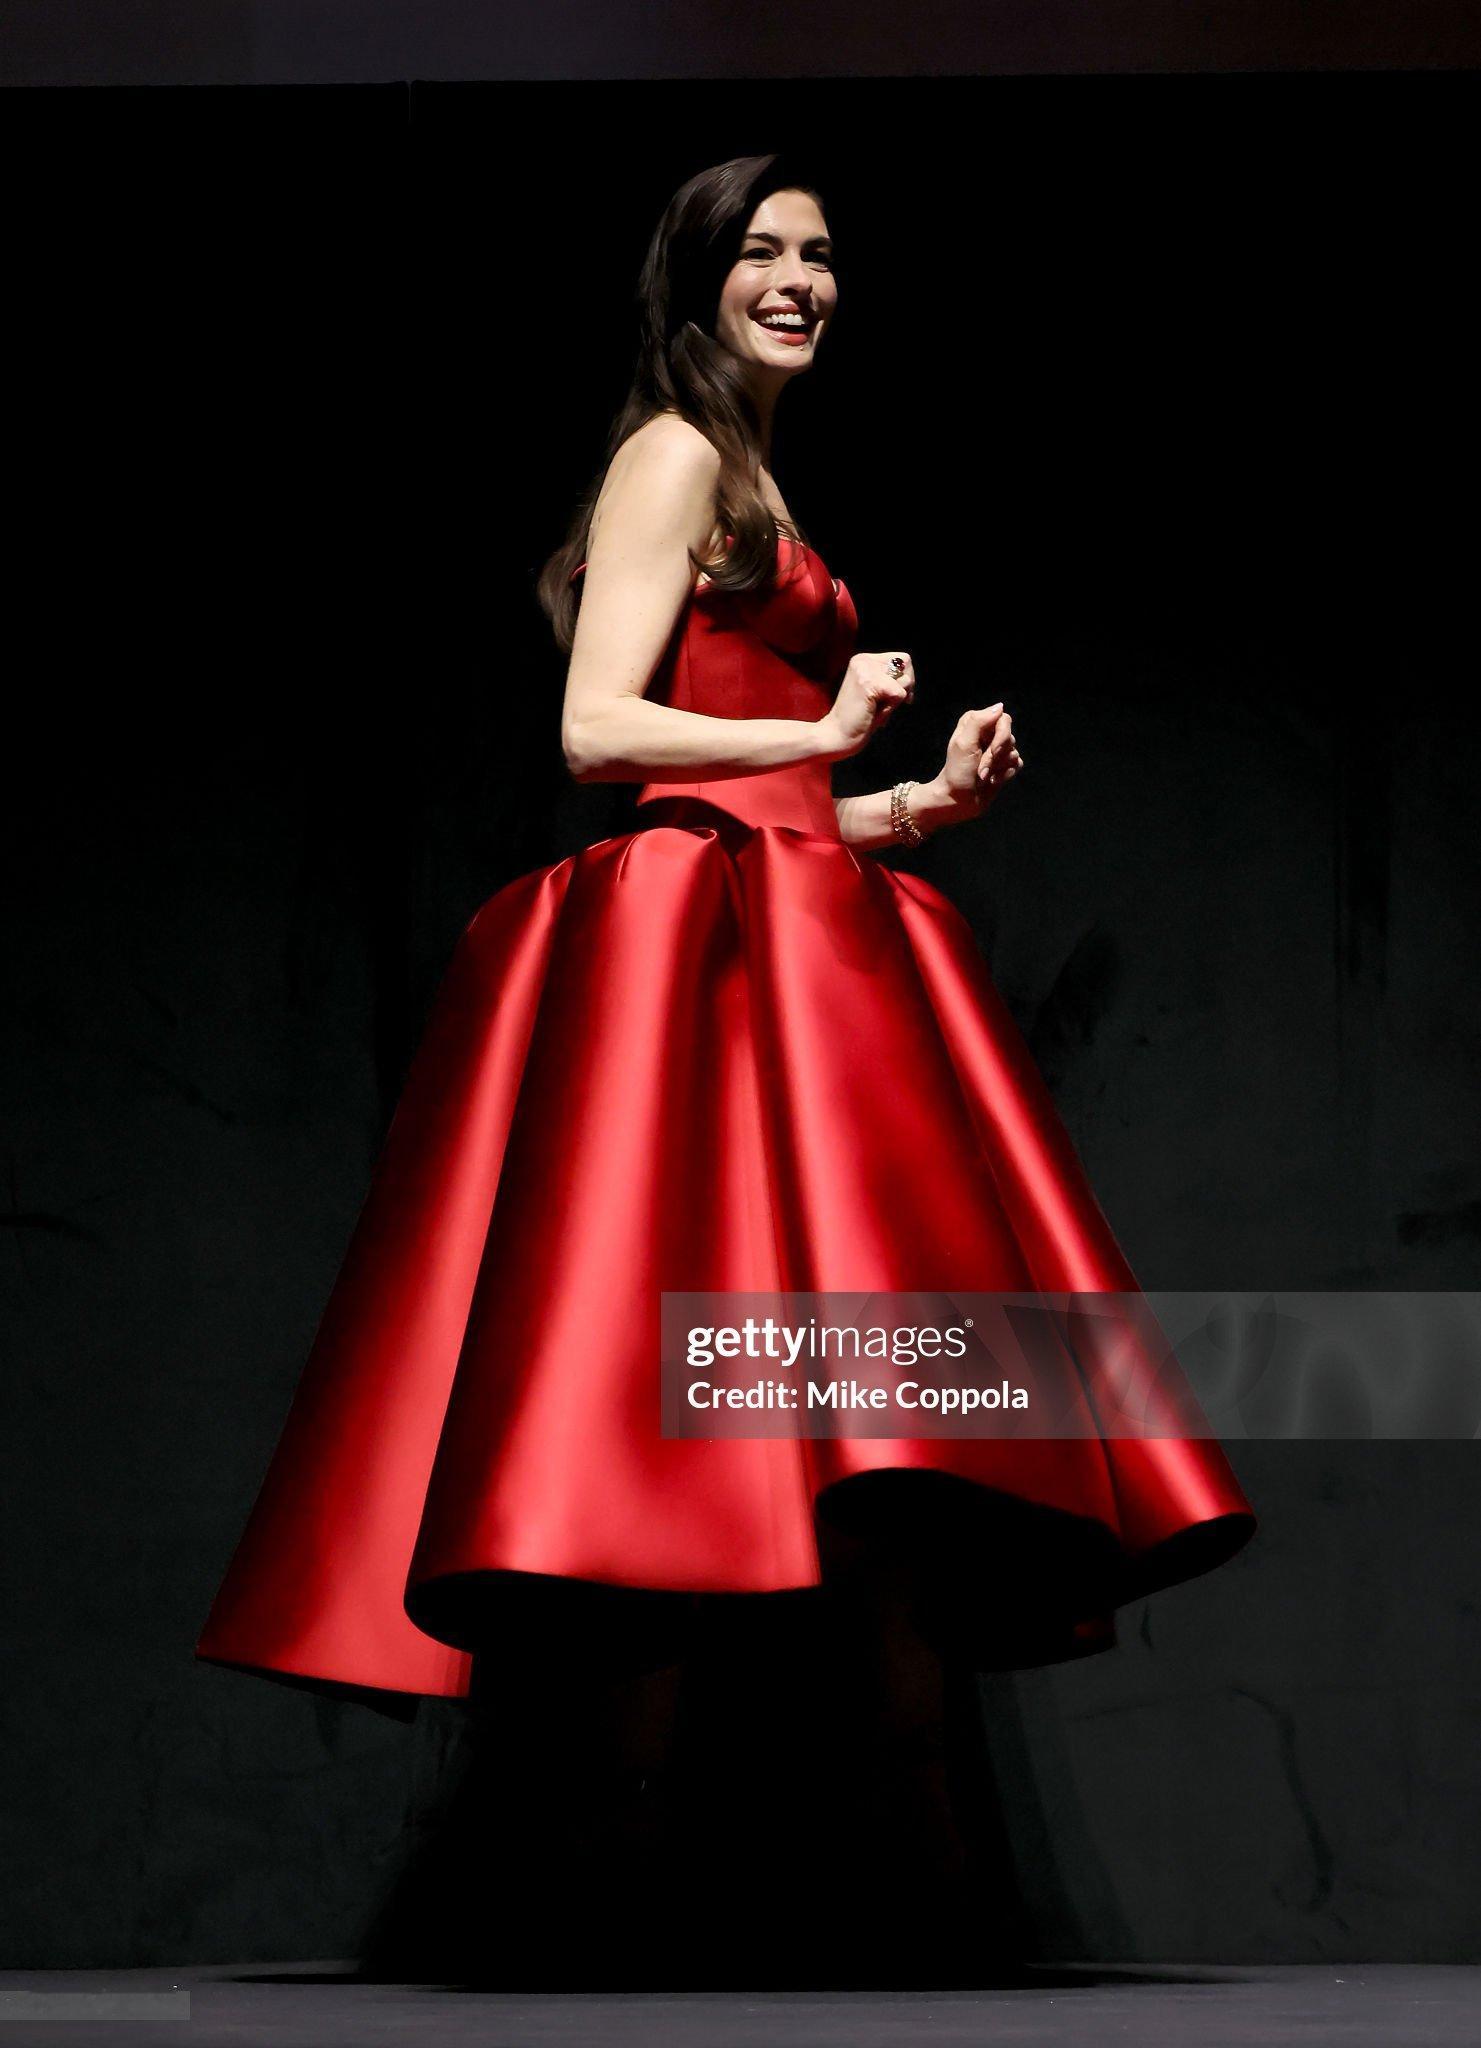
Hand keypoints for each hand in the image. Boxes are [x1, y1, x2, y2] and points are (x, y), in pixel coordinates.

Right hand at [817, 649, 916, 759]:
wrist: (837, 735)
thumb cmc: (859, 718)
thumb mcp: (876, 692)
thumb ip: (890, 679)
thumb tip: (910, 676)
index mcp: (863, 660)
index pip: (902, 658)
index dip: (905, 678)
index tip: (898, 696)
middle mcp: (863, 660)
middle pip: (906, 664)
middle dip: (904, 687)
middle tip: (886, 705)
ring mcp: (865, 670)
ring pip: (905, 680)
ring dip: (895, 700)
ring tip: (876, 709)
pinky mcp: (869, 684)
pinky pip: (899, 693)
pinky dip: (891, 708)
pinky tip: (875, 714)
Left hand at [918, 703, 1023, 826]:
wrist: (958, 800)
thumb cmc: (957, 771)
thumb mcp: (963, 743)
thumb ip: (979, 721)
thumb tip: (1000, 707)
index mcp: (976, 724)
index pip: (1003, 719)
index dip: (1002, 736)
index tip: (992, 751)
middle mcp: (988, 734)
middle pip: (1010, 737)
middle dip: (998, 756)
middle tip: (982, 768)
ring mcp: (996, 751)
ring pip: (1014, 752)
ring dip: (999, 768)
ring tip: (984, 776)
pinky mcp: (1003, 766)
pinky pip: (1017, 764)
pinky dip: (1006, 774)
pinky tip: (993, 780)